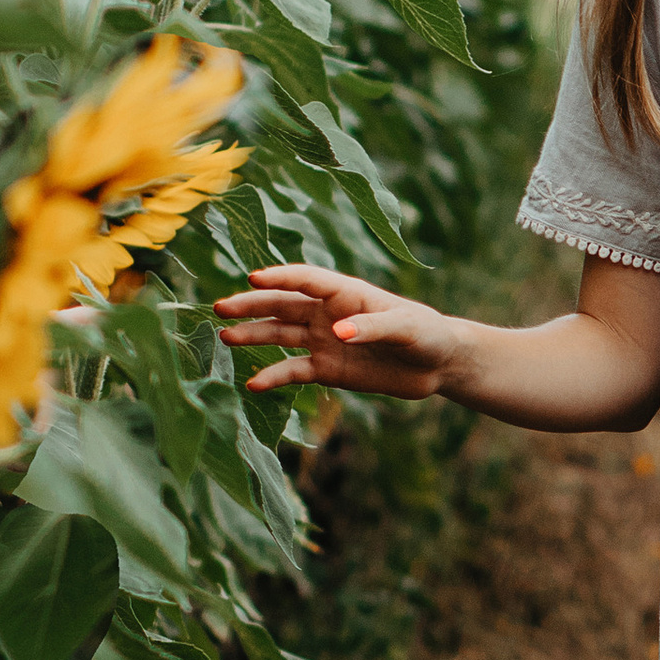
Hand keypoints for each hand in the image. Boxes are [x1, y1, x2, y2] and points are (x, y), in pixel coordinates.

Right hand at [215, 263, 462, 402]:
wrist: (439, 365)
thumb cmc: (427, 333)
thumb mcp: (406, 327)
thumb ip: (372, 327)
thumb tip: (336, 333)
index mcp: (346, 293)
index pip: (306, 279)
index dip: (280, 277)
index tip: (253, 276)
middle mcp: (328, 313)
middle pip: (283, 304)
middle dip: (252, 304)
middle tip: (221, 307)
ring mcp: (324, 340)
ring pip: (281, 334)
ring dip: (254, 335)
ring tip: (225, 337)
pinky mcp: (327, 368)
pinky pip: (294, 370)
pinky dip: (274, 376)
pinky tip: (253, 383)